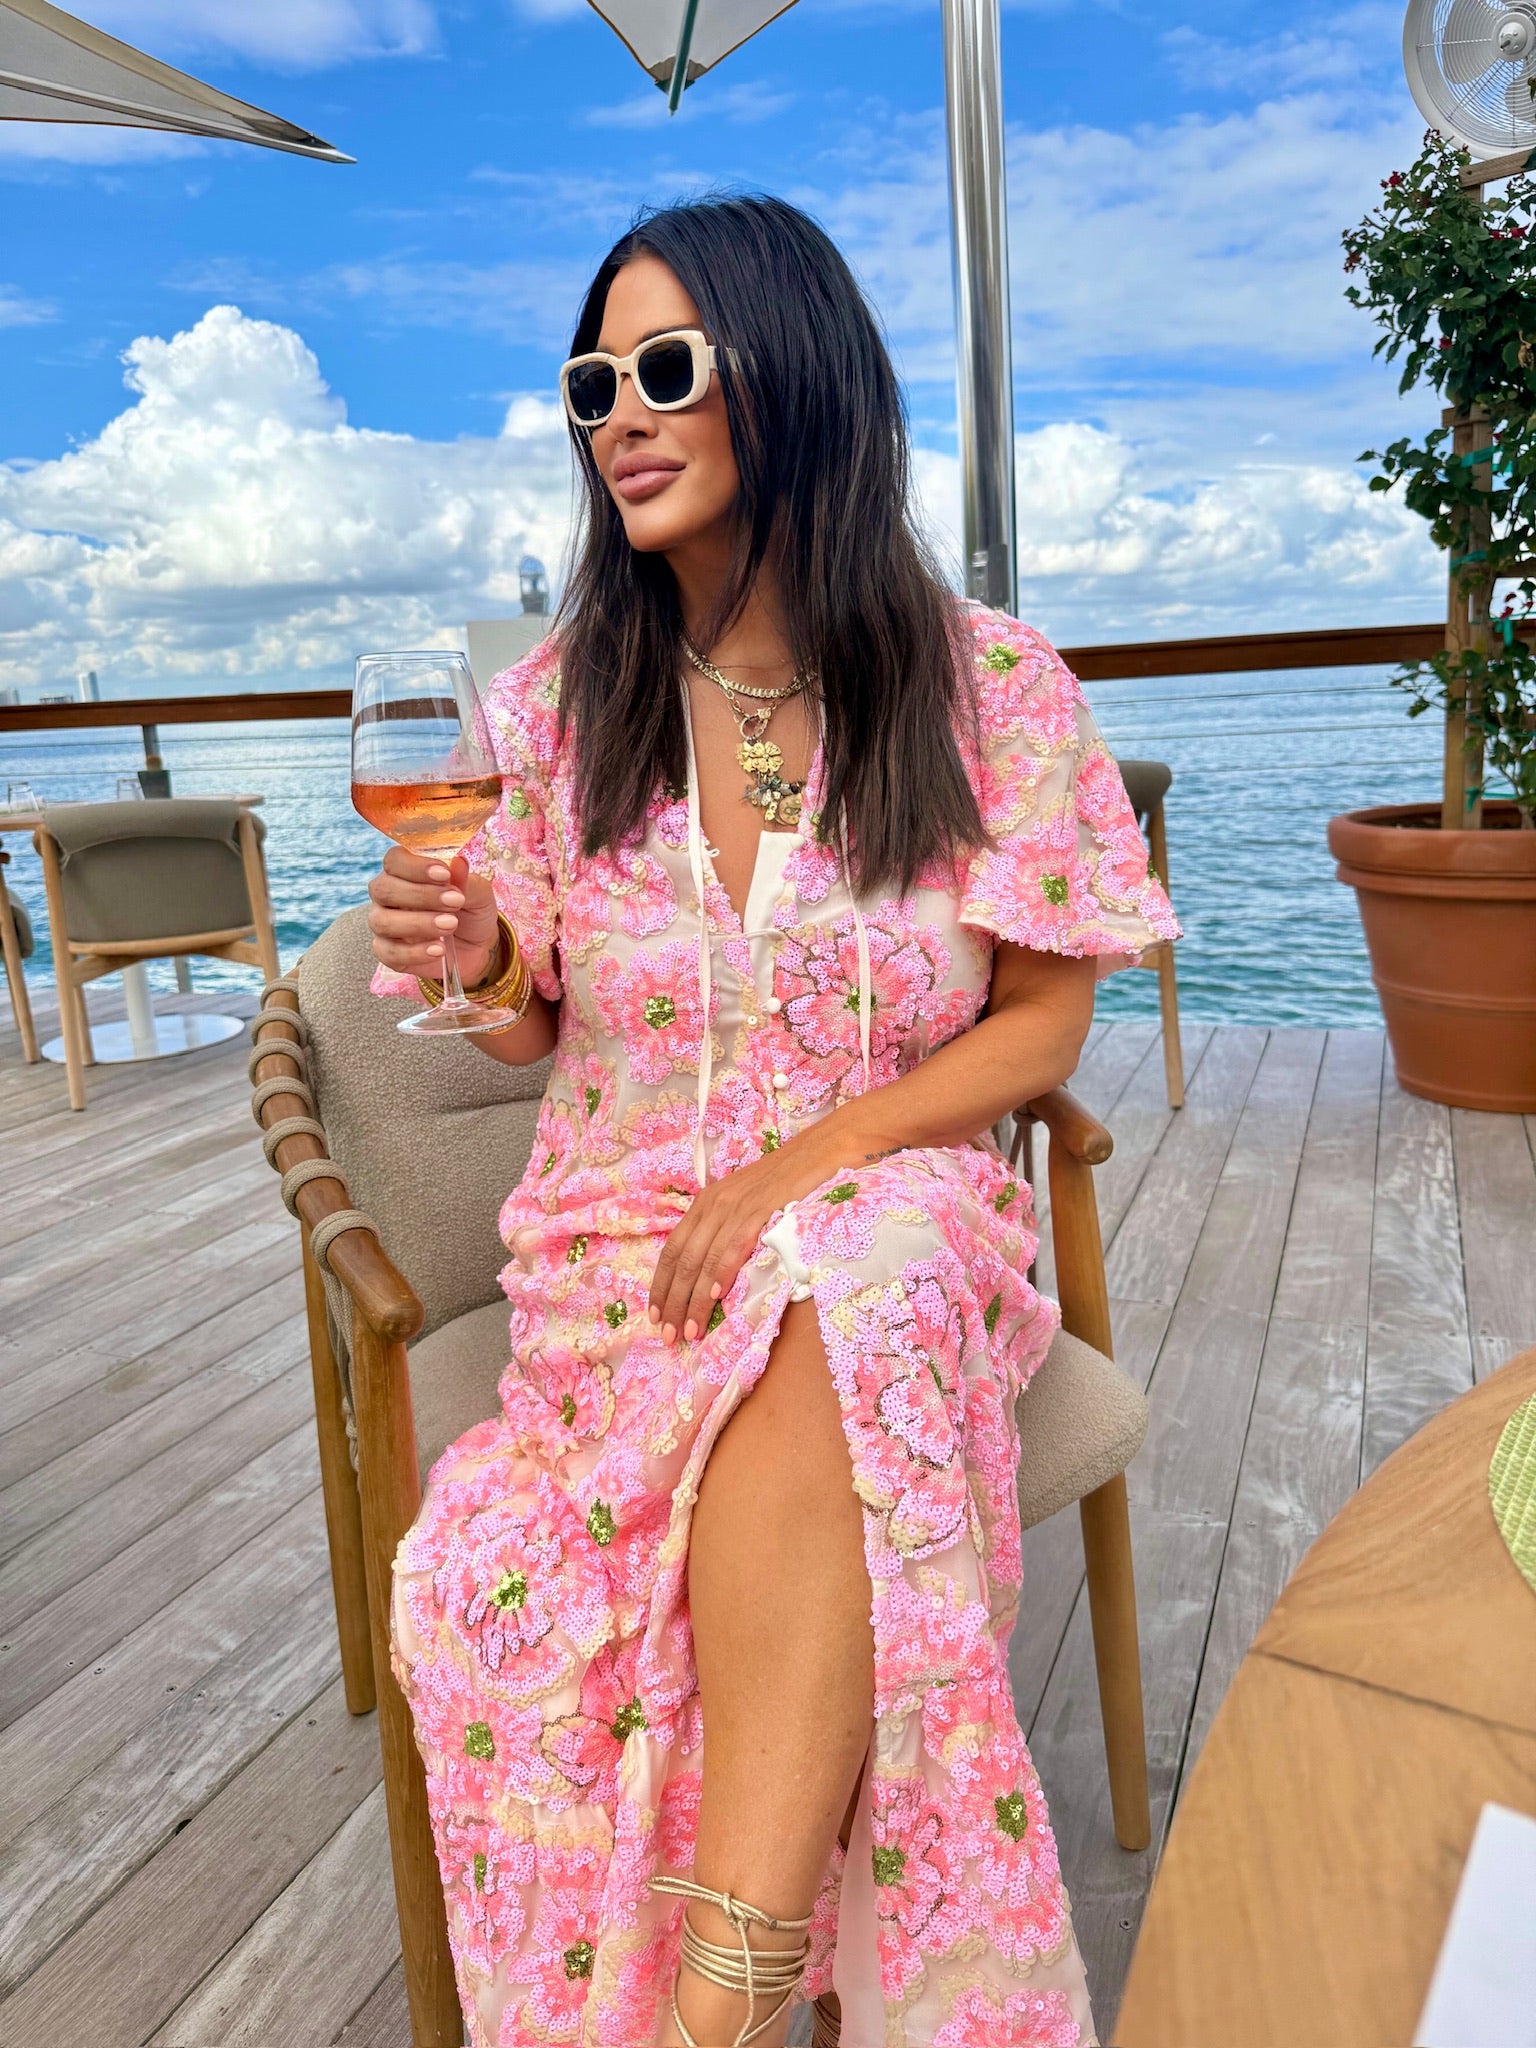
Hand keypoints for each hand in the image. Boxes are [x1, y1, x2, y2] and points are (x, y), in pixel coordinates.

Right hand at [366, 847, 498, 983]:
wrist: (476, 946)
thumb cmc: (470, 910)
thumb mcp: (477, 893)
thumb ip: (466, 880)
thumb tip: (459, 862)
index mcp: (403, 872)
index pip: (394, 860)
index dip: (415, 867)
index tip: (445, 875)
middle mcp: (387, 896)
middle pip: (383, 889)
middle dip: (420, 896)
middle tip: (454, 903)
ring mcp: (383, 924)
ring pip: (382, 922)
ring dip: (418, 923)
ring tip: (451, 925)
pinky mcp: (387, 952)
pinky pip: (388, 953)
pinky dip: (414, 952)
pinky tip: (438, 949)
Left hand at [647, 1133, 842, 1344]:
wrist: (824, 1149)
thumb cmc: (790, 1181)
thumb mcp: (749, 1205)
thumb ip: (730, 1233)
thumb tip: (715, 1276)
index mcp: (707, 1203)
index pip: (673, 1250)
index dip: (661, 1285)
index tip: (654, 1316)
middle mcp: (714, 1204)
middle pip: (682, 1259)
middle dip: (672, 1301)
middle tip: (666, 1336)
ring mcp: (736, 1206)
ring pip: (704, 1259)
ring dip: (693, 1300)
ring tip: (688, 1332)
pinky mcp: (760, 1209)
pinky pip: (733, 1246)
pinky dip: (721, 1273)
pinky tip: (714, 1297)